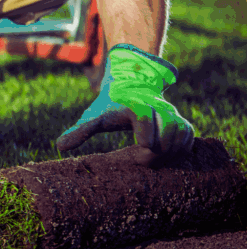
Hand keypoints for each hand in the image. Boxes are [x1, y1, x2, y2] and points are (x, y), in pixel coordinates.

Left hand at [56, 44, 194, 164]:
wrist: (130, 88)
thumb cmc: (109, 106)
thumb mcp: (93, 117)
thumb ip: (79, 131)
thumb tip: (59, 146)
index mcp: (133, 104)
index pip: (143, 115)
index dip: (144, 132)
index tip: (140, 148)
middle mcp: (156, 106)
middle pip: (166, 128)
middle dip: (156, 149)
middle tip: (141, 161)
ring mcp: (170, 113)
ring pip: (181, 132)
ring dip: (170, 151)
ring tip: (153, 161)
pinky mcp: (180, 120)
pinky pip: (189, 135)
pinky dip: (182, 148)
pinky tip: (167, 158)